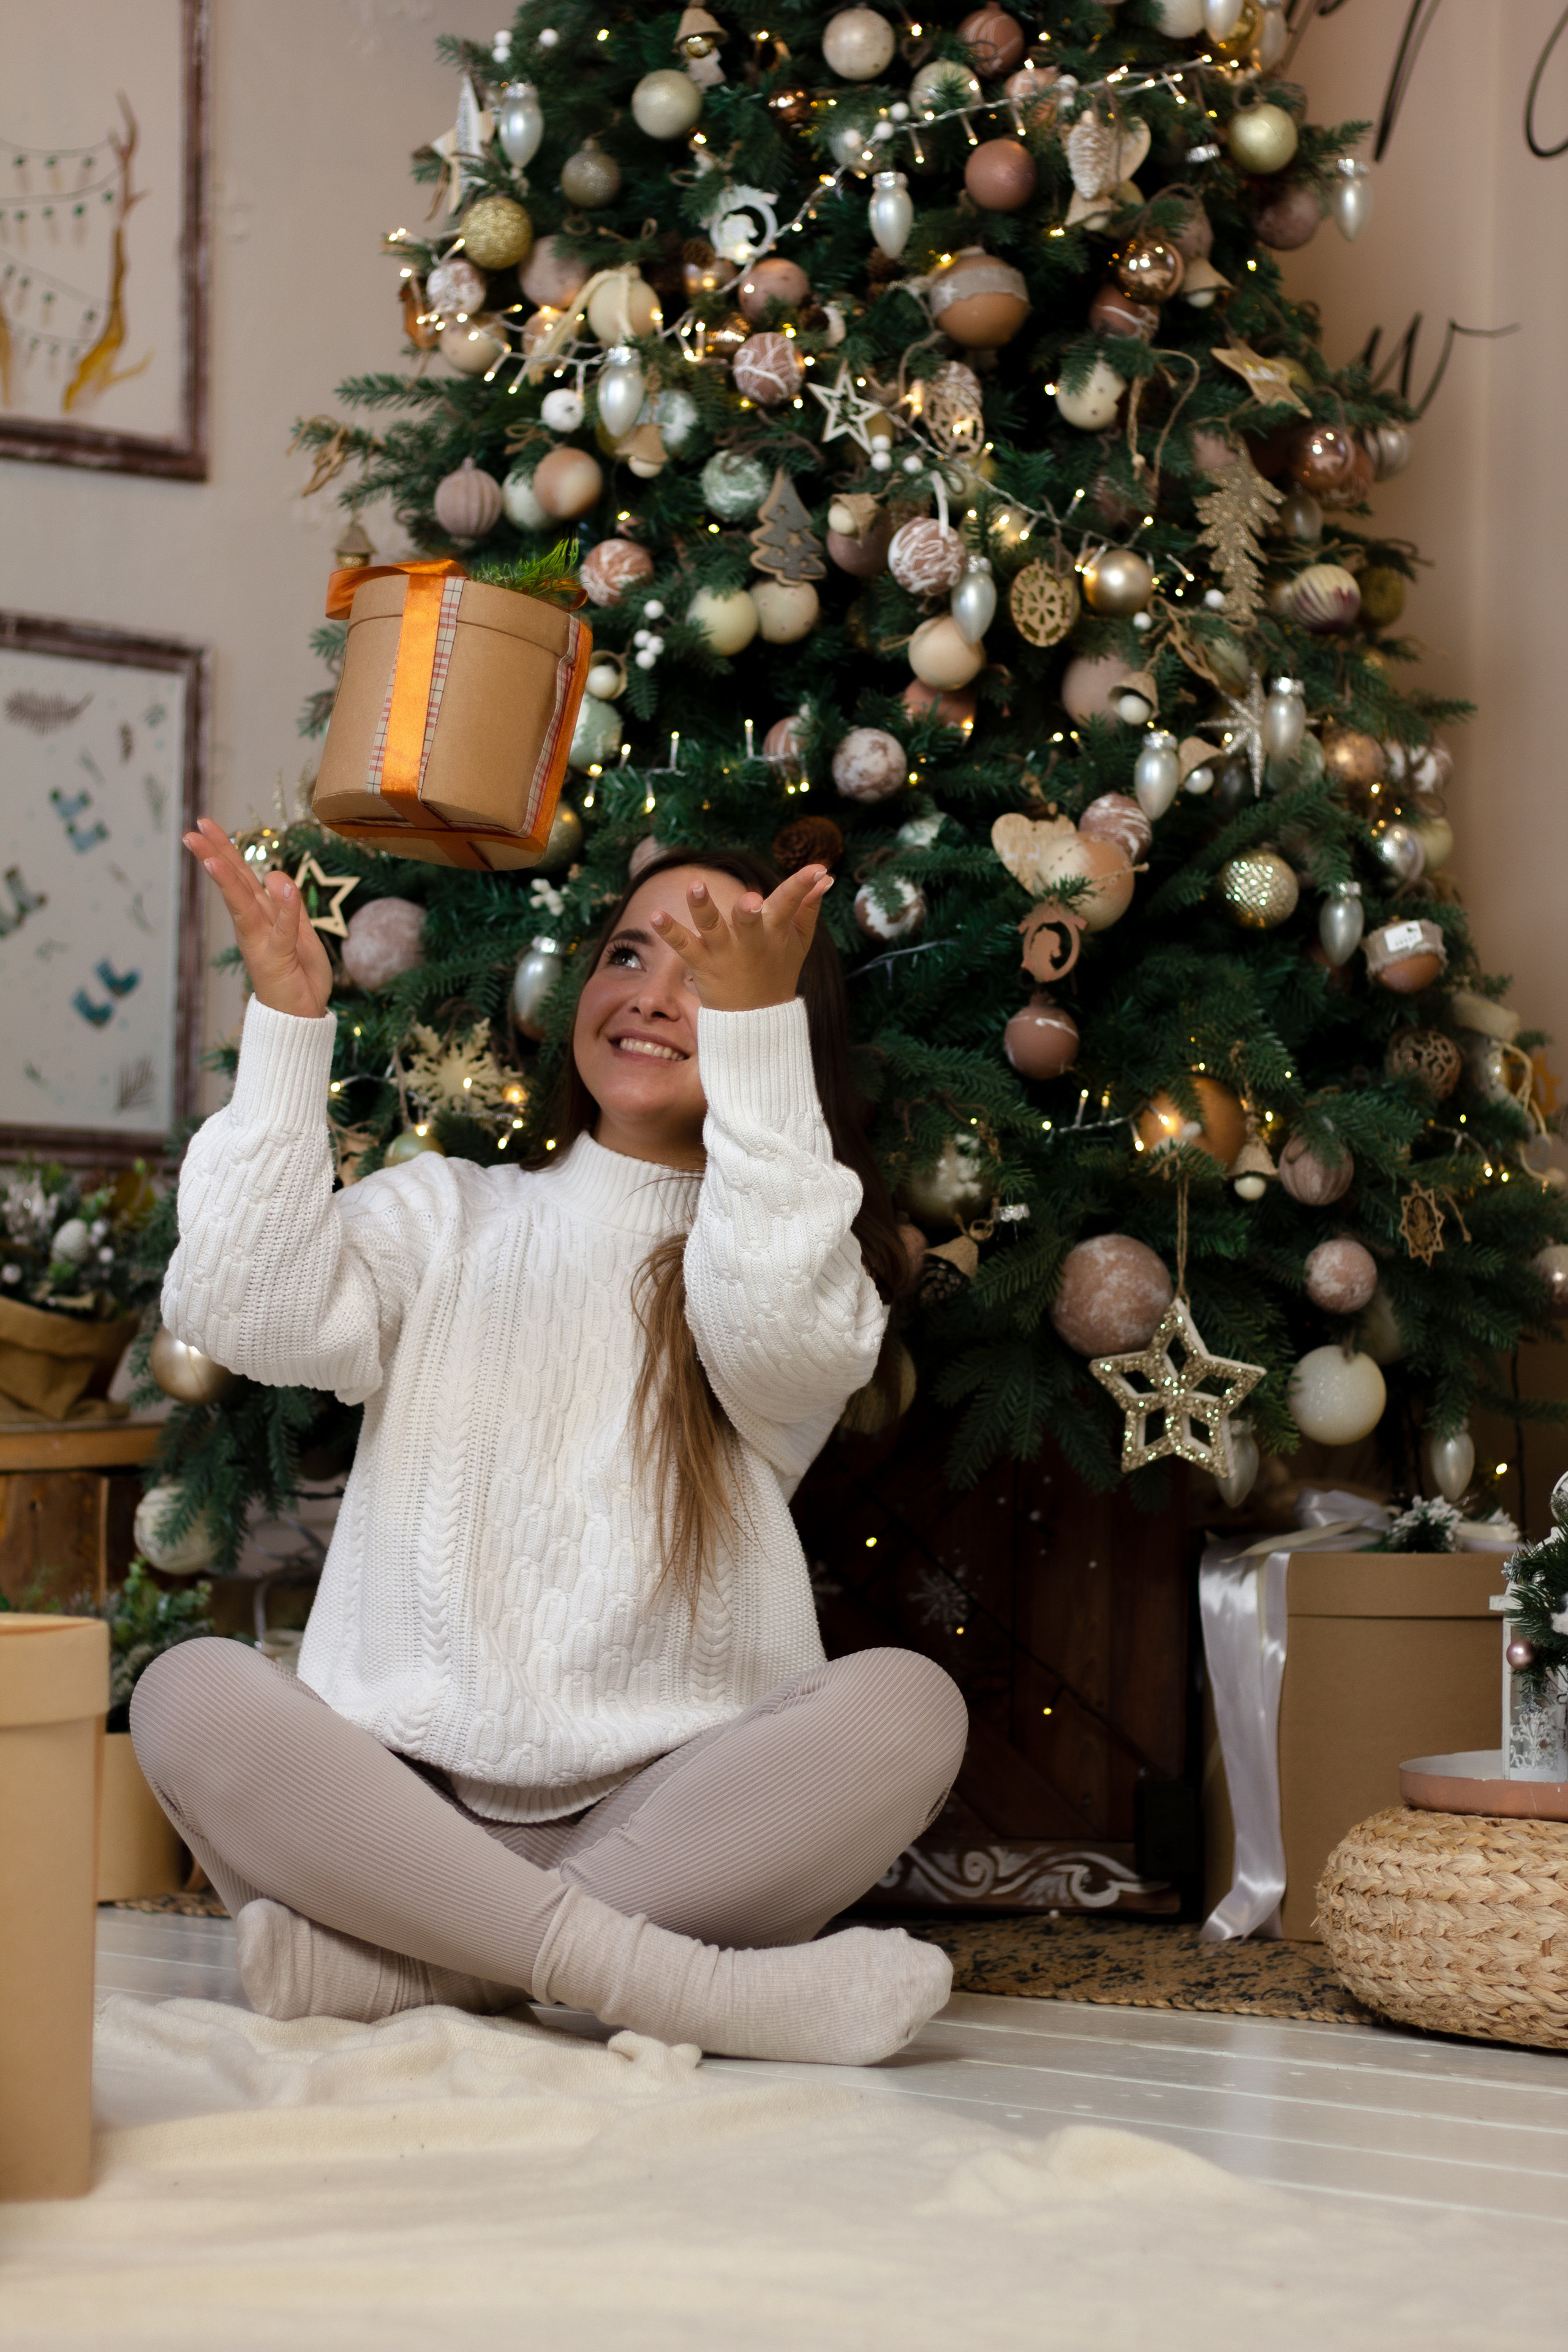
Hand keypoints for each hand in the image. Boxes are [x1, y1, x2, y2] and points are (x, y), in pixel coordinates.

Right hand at [183, 818, 333, 1020]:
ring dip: (230, 881)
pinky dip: (285, 908)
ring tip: (213, 858)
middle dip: (214, 856)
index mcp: (258, 916)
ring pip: (245, 904)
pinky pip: (283, 929)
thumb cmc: (298, 976)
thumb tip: (275, 874)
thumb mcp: (299, 932)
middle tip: (191, 832)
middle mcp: (254, 925)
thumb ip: (288, 906)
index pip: (239, 876)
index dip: (224, 849)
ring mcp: (262, 941)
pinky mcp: (278, 957)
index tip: (205, 825)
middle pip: (233, 884)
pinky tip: (281, 884)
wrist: (302, 1017)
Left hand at [650, 866, 832, 1012]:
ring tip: (695, 885)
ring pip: (712, 927)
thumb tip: (824, 878)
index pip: (790, 904)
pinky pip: (683, 945)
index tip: (818, 870)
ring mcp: (724, 953)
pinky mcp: (702, 964)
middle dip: (749, 912)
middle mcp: (749, 942)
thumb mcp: (799, 942)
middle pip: (749, 922)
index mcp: (774, 932)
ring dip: (703, 906)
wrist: (755, 1020)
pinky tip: (654, 916)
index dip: (803, 885)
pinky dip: (669, 931)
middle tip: (750, 900)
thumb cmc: (779, 971)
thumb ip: (808, 908)